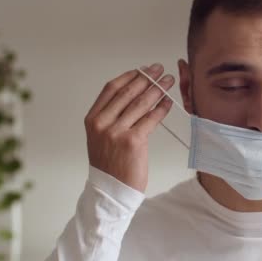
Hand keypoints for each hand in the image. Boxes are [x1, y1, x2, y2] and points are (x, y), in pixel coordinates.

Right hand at [84, 63, 173, 191]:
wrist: (110, 191)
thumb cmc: (110, 164)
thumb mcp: (101, 136)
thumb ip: (112, 116)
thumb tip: (136, 93)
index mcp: (92, 119)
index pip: (111, 88)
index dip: (130, 76)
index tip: (143, 69)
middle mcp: (102, 123)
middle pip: (127, 92)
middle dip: (147, 78)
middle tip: (160, 69)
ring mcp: (116, 132)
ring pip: (140, 103)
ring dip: (157, 89)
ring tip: (169, 81)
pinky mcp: (133, 141)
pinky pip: (151, 119)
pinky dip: (162, 108)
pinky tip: (169, 101)